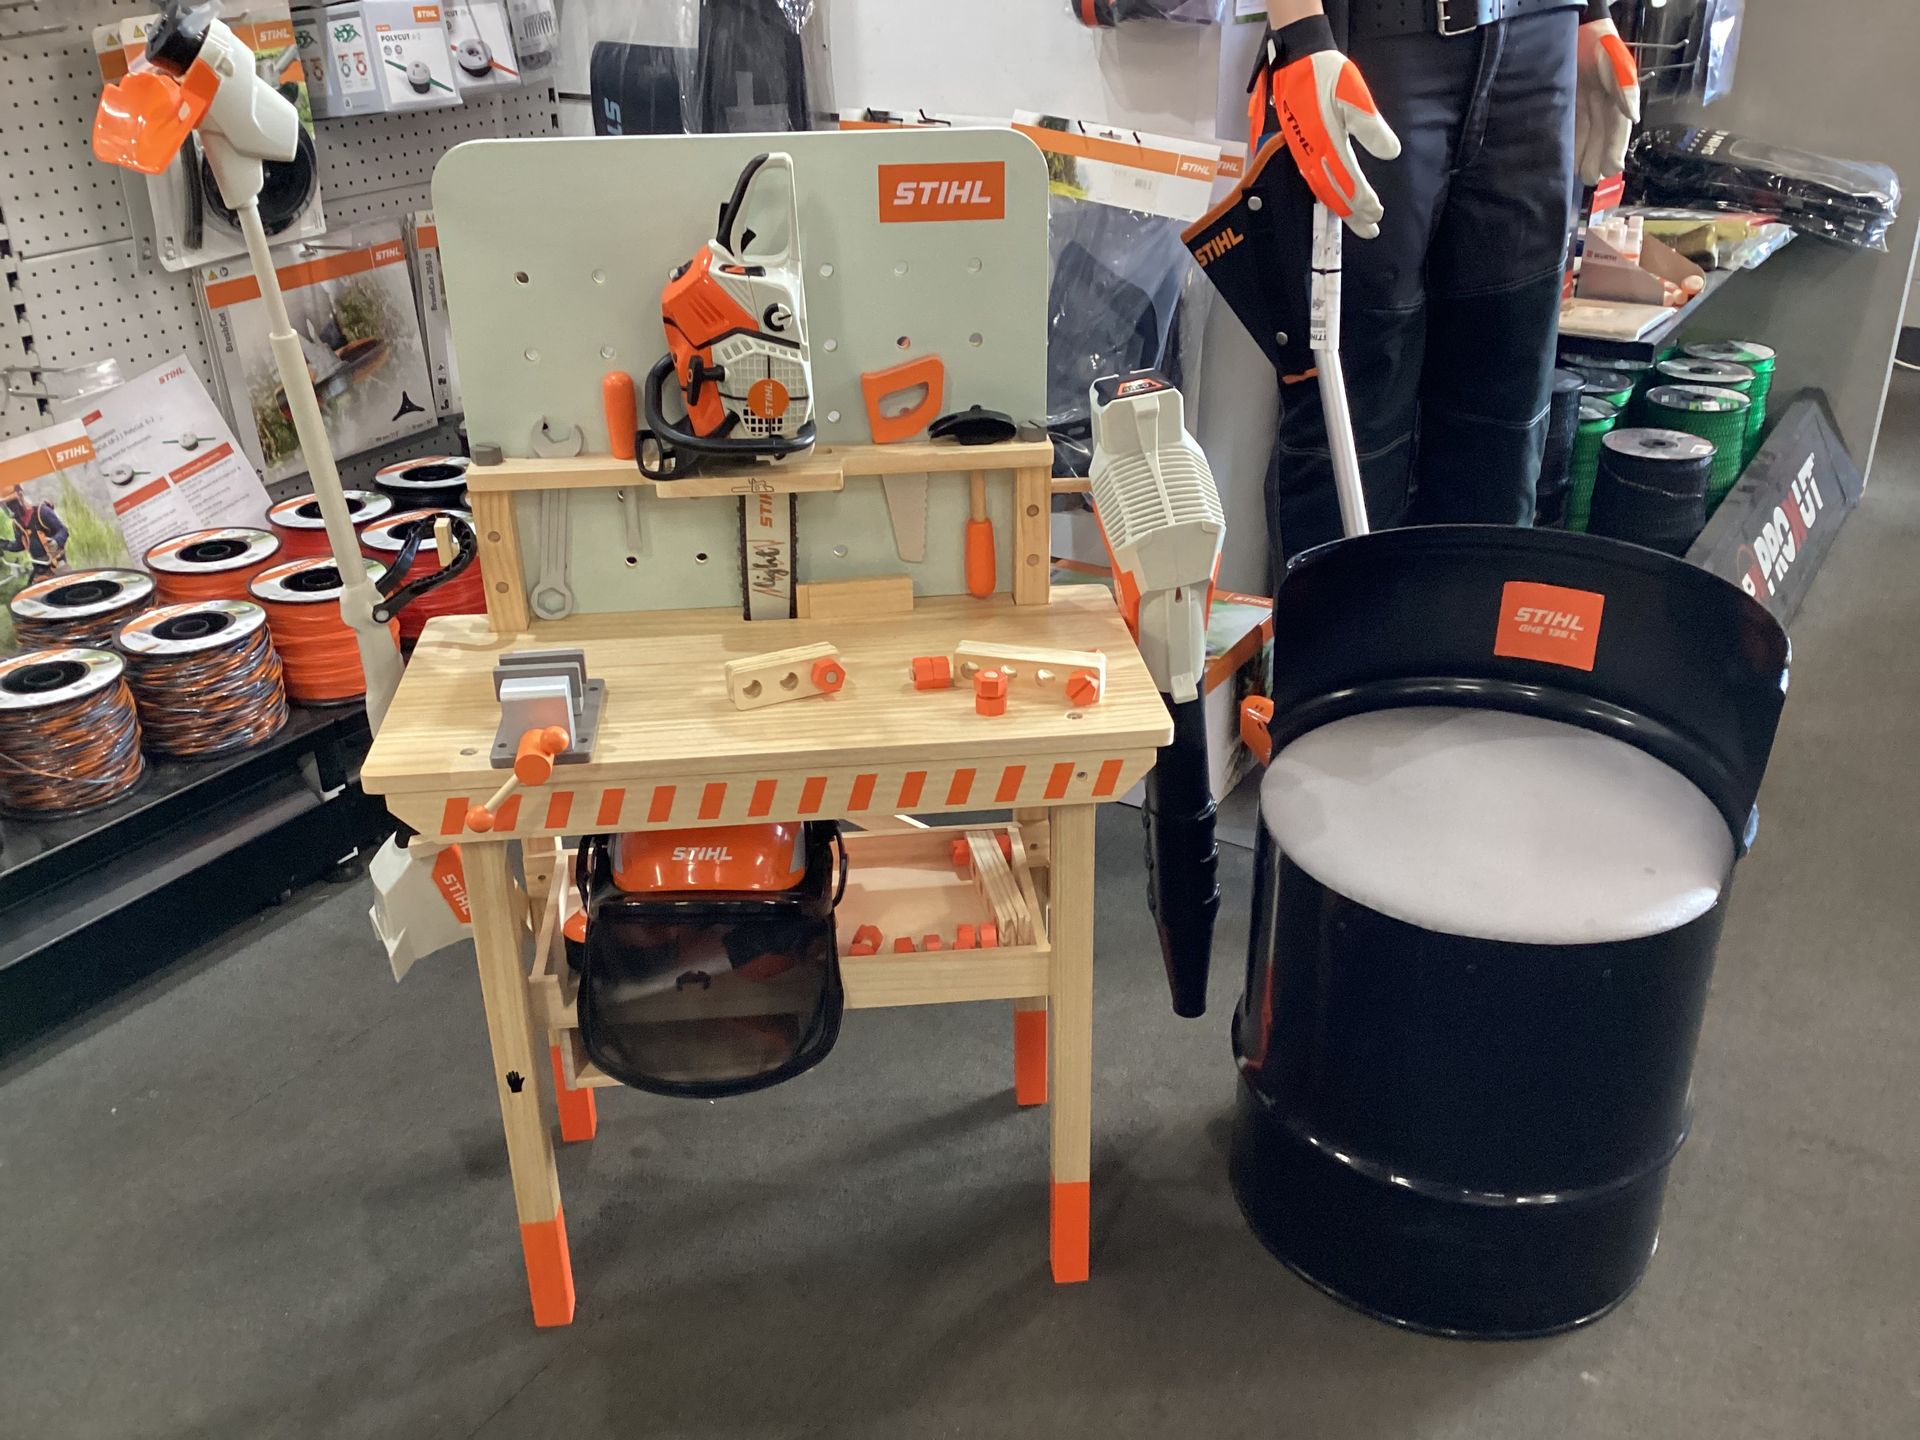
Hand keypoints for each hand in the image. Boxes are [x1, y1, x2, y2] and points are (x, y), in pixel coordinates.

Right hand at [1265, 16, 1400, 239]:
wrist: (1297, 61)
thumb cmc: (1328, 76)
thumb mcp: (1356, 96)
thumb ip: (1372, 127)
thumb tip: (1391, 153)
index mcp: (1329, 145)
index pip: (1350, 184)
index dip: (1364, 202)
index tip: (1378, 214)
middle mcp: (1314, 154)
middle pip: (1335, 194)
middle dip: (1353, 215)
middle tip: (1370, 231)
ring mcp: (1304, 153)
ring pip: (1322, 190)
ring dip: (1339, 208)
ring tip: (1355, 221)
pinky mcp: (1299, 147)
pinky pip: (1312, 180)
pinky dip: (1325, 195)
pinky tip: (1332, 199)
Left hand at [1576, 18, 1640, 185]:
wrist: (1580, 30)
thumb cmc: (1603, 47)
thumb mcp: (1617, 66)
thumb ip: (1625, 91)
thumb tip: (1632, 117)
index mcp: (1617, 101)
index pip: (1617, 130)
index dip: (1615, 149)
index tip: (1611, 168)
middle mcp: (1602, 107)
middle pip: (1600, 138)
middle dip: (1597, 158)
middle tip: (1591, 178)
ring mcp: (1585, 106)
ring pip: (1585, 136)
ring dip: (1582, 155)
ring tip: (1578, 175)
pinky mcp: (1568, 104)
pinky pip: (1569, 127)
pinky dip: (1567, 141)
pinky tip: (1563, 157)